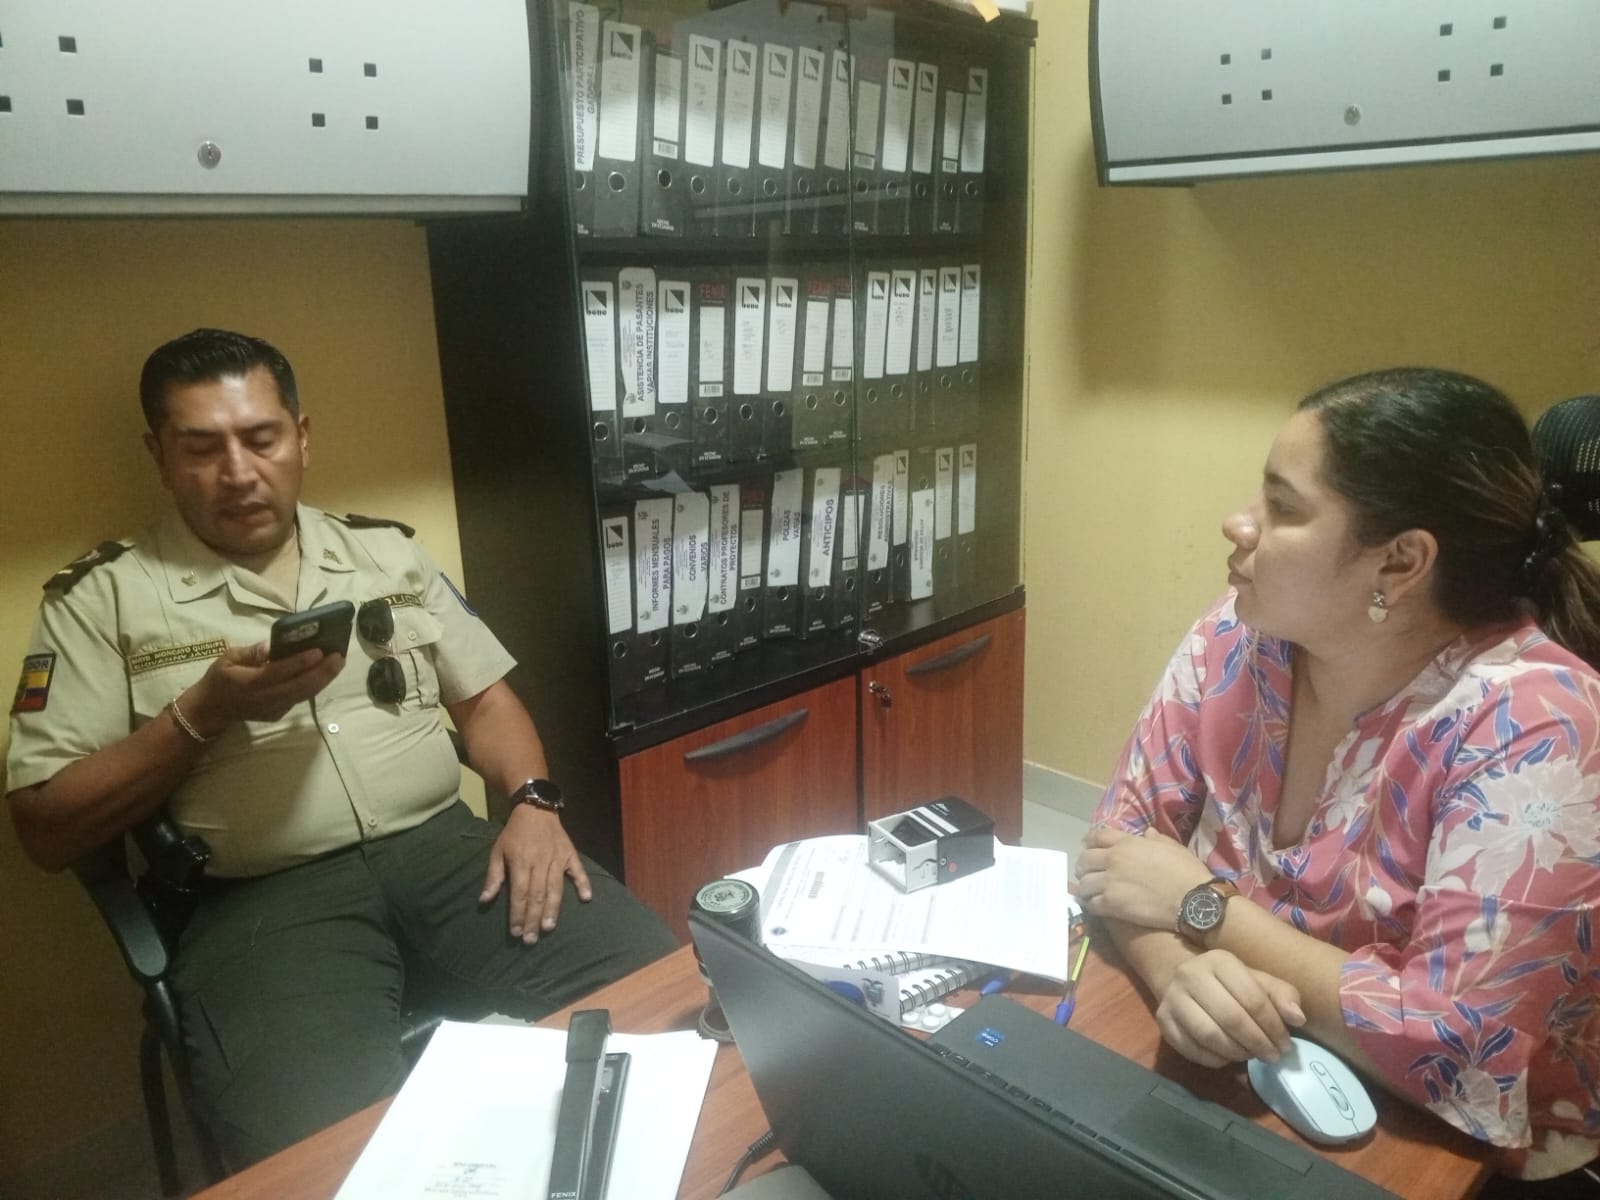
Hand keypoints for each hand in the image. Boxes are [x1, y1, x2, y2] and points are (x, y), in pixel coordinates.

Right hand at [183, 642, 344, 735]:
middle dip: (322, 672)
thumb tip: (271, 647)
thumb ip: (250, 652)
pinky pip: (300, 698)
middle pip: (299, 687)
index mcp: (249, 683)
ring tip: (338, 663)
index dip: (300, 663)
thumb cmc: (219, 679)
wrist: (213, 710)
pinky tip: (325, 673)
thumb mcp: (227, 659)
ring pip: (304, 694)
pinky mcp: (279, 713)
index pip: (279, 673)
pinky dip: (315, 685)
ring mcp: (274, 709)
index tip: (319, 651)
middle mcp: (265, 699)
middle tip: (339, 656)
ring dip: (324, 679)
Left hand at [480, 805, 592, 941]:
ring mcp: (557, 858)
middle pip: (537, 895)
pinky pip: (578, 870)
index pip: (519, 893)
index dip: (517, 914)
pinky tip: (586, 899)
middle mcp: (540, 862)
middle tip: (530, 939)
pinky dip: (583, 884)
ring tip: (549, 927)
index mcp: (521, 861)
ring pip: (556, 888)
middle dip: (533, 919)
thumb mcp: (498, 851)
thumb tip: (484, 900)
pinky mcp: (570, 854)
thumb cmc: (514, 833)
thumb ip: (493, 876)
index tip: (515, 932)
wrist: (535, 808)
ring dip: (553, 909)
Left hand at [1075, 826, 1212, 930]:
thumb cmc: (1187, 871)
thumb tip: (1147, 833)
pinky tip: (1098, 907)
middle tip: (1088, 874)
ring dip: (1086, 888)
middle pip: (1085, 860)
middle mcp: (1114, 859)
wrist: (1194, 900)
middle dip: (1084, 867)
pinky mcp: (1113, 904)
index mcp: (1127, 843)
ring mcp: (1111, 882)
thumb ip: (1156, 839)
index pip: (1097, 836)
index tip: (1088, 848)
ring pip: (1084, 884)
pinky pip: (1091, 904)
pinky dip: (1092, 905)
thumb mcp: (1173, 847)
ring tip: (1091, 893)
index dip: (1090, 842)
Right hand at [1155, 949, 1304, 1065]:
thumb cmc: (1230, 983)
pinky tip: (1228, 1056)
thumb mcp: (1258, 981)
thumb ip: (1282, 995)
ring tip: (1251, 1055)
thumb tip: (1297, 1018)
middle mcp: (1190, 975)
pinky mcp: (1162, 1022)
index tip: (1286, 1044)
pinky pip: (1192, 1050)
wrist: (1184, 980)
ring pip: (1210, 1036)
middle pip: (1231, 1018)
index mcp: (1219, 961)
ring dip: (1237, 1053)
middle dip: (1258, 1042)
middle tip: (1272, 1056)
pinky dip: (1216, 1060)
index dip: (1273, 1026)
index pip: (1252, 998)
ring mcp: (1172, 999)